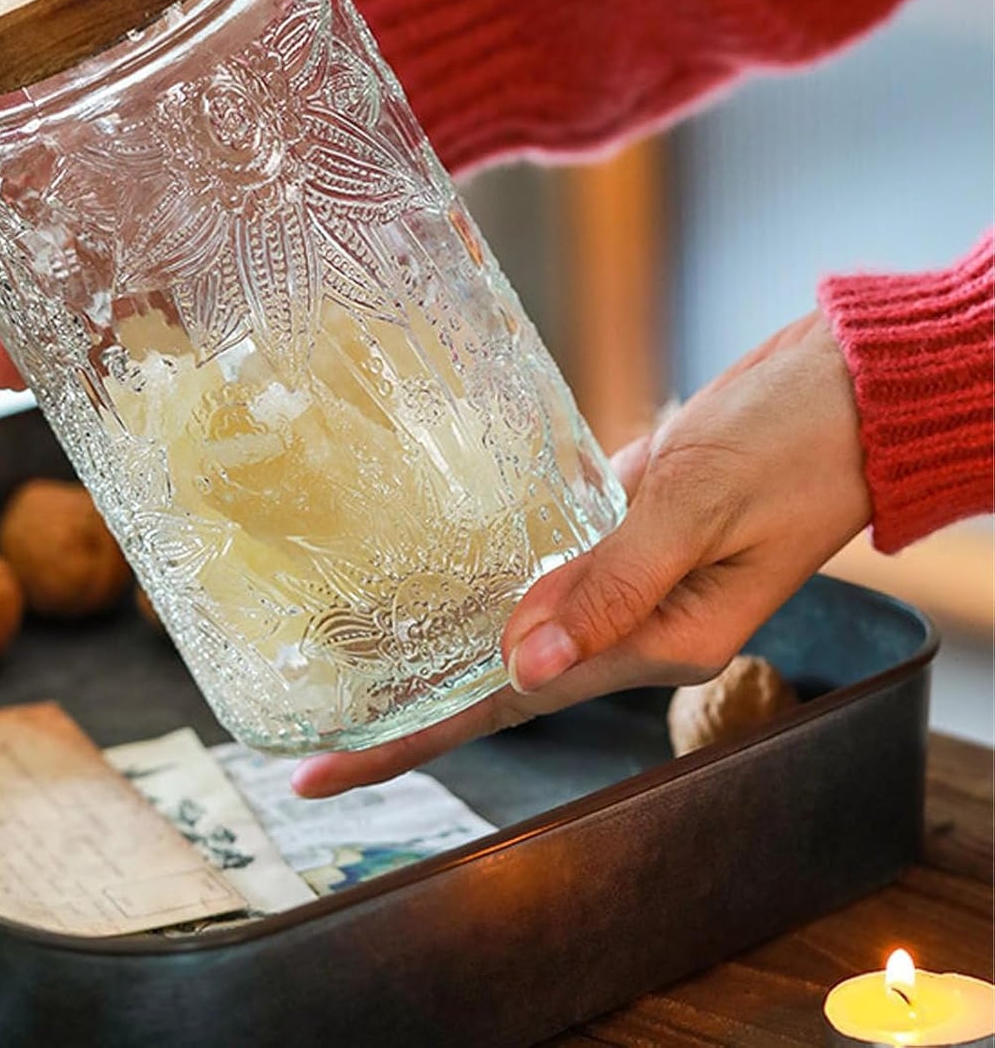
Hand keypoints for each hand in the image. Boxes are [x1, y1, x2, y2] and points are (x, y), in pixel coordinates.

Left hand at [291, 310, 870, 797]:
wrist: (845, 390)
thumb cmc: (790, 439)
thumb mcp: (697, 506)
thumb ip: (613, 582)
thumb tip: (525, 659)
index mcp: (662, 642)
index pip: (516, 700)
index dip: (421, 735)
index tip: (335, 767)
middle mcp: (639, 631)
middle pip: (505, 681)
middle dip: (412, 713)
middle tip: (314, 738)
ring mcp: (630, 588)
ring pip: (518, 632)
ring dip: (441, 653)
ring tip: (346, 673)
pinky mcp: (623, 542)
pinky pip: (542, 577)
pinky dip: (484, 586)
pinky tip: (429, 587)